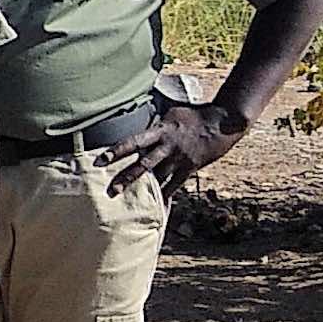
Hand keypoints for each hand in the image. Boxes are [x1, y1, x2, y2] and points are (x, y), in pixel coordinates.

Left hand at [100, 102, 246, 193]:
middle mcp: (167, 147)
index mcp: (160, 131)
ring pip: (157, 178)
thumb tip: (135, 119)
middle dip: (126, 178)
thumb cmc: (193, 115)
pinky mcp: (189, 168)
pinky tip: (155, 208)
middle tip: (110, 191)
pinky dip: (164, 196)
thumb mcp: (170, 113)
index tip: (100, 160)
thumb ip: (153, 122)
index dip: (117, 151)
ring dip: (142, 190)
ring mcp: (179, 159)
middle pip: (143, 165)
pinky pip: (175, 185)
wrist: (222, 123)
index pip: (134, 142)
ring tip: (126, 202)